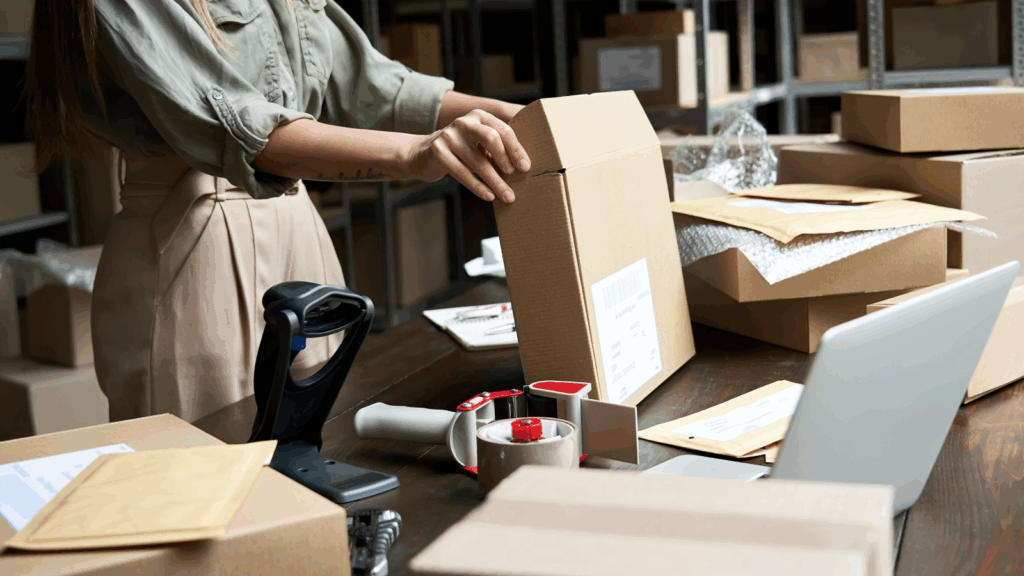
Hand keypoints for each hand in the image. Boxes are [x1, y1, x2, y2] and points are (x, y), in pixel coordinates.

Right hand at [405, 109, 530, 202]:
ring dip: (496, 181)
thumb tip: (522, 168)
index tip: (525, 167)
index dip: (516, 149)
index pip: (503, 130)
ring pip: (478, 161)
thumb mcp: (478, 145)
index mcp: (479, 116)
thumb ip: (496, 149)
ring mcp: (449, 135)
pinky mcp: (438, 151)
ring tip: (507, 196)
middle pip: (492, 138)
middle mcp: (464, 122)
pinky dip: (478, 187)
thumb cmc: (460, 152)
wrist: (422, 154)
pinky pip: (462, 173)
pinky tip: (489, 196)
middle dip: (506, 159)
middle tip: (516, 176)